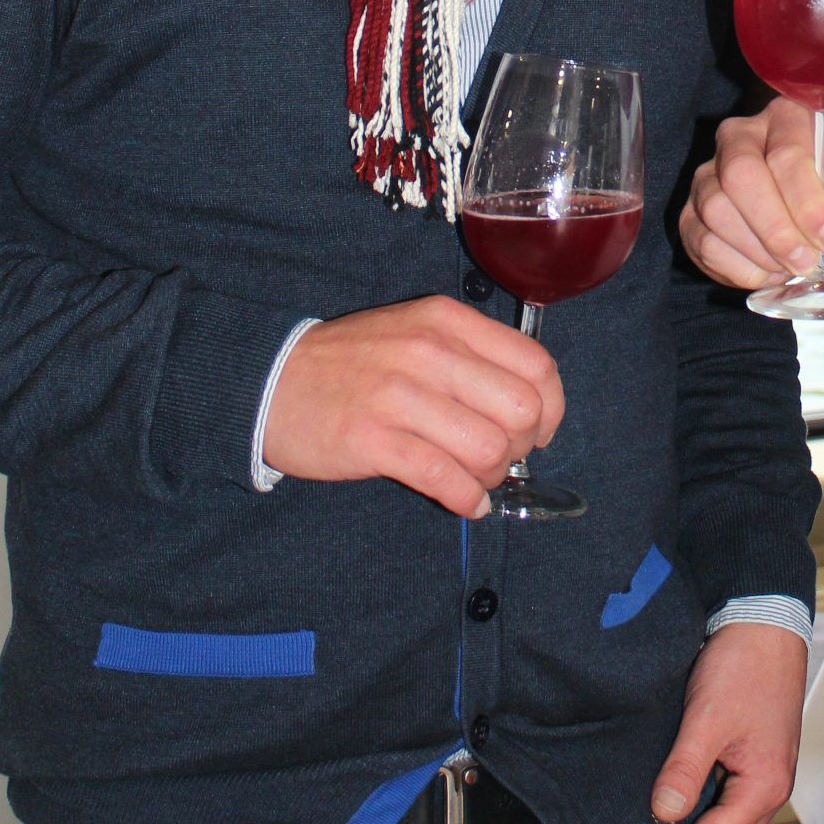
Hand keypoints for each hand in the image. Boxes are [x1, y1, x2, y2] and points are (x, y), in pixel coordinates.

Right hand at [261, 295, 563, 518]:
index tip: (539, 431)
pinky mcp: (374, 440)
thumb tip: (528, 408)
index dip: (551, 407)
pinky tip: (465, 503)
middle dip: (524, 446)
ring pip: (489, 448)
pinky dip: (467, 499)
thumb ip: (470, 356)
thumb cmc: (353, 362)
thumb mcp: (415, 332)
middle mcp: (430, 351)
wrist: (272, 379)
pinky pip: (445, 479)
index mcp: (447, 320)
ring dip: (493, 476)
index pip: (535, 364)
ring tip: (476, 480)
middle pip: (521, 410)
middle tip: (502, 457)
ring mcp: (401, 395)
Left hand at [651, 622, 809, 823]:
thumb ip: (685, 771)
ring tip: (670, 781)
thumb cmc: (744, 666)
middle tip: (656, 803)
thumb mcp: (706, 720)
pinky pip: (731, 787)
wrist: (765, 622)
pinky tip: (685, 765)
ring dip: (700, 805)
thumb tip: (664, 814)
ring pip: (728, 812)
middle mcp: (772, 786)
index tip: (651, 815)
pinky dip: (708, 784)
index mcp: (765, 787)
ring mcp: (766, 769)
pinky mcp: (756, 752)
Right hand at [679, 96, 823, 292]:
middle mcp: (739, 136)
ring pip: (717, 209)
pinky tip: (766, 271)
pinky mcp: (690, 212)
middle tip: (805, 261)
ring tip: (789, 266)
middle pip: (741, 175)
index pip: (788, 153)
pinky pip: (703, 242)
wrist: (801, 216)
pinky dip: (738, 268)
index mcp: (785, 118)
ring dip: (759, 251)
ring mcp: (707, 173)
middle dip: (776, 228)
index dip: (810, 202)